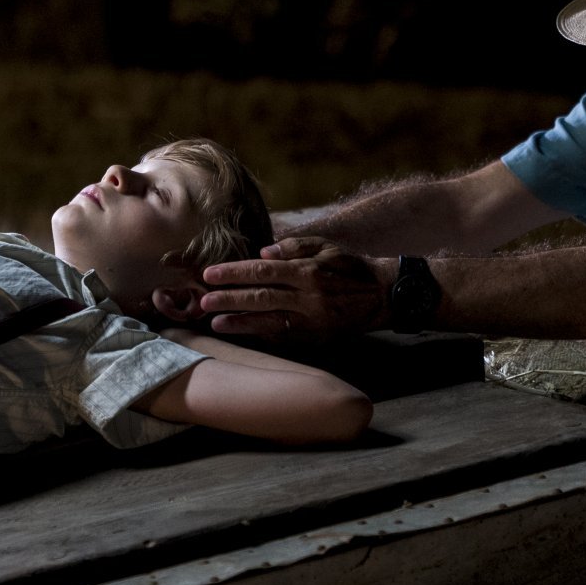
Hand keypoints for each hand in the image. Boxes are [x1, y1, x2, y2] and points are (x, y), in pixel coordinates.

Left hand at [201, 237, 389, 341]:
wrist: (382, 296)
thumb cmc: (350, 268)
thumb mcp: (327, 247)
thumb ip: (295, 246)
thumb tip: (264, 252)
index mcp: (308, 271)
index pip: (264, 270)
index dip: (234, 273)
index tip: (209, 274)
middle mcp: (309, 297)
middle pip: (262, 296)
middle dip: (230, 298)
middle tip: (203, 300)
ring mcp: (312, 320)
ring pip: (270, 321)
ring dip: (240, 322)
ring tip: (215, 322)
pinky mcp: (316, 337)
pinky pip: (283, 337)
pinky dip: (261, 335)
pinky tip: (242, 334)